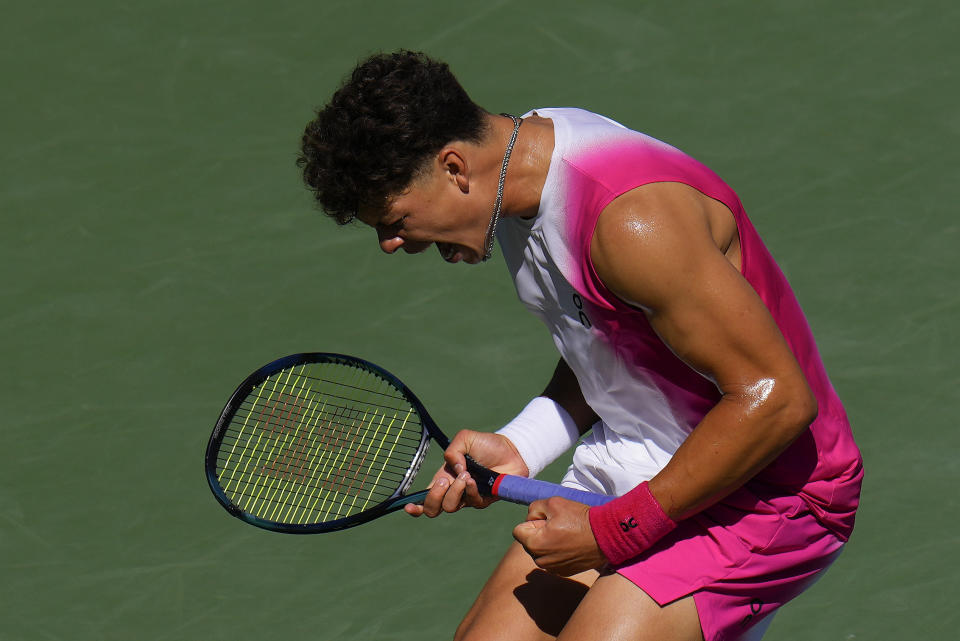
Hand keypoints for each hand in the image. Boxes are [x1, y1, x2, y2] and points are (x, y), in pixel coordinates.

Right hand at [404, 430, 528, 517]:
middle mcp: (453, 491)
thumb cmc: (487, 445)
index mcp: (444, 478)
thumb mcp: (465, 439)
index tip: (408, 506)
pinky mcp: (483, 500)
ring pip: (450, 507)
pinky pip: (471, 503)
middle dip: (434, 497)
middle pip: (434, 509)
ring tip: (465, 475)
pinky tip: (473, 480)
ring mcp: (468, 497)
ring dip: (454, 491)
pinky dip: (469, 491)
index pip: (426, 498)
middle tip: (444, 481)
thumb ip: (452, 450)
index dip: (415, 506)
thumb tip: (452, 470)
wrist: (512, 449)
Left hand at [511, 497, 607, 575]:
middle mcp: (541, 560)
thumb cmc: (579, 518)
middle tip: (558, 526)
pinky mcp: (564, 572)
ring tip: (566, 535)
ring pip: (540, 552)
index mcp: (535, 544)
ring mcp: (553, 569)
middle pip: (529, 542)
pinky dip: (558, 552)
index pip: (518, 531)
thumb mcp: (552, 503)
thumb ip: (534, 508)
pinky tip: (572, 545)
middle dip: (538, 533)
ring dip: (548, 543)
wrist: (606, 535)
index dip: (532, 521)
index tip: (547, 520)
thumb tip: (530, 519)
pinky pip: (552, 560)